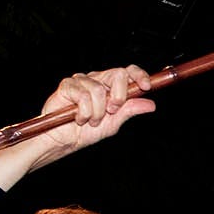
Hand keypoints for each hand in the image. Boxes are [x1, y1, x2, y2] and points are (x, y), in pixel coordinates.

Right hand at [0, 66, 155, 192]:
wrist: (63, 141)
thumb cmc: (85, 132)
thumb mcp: (113, 123)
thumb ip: (129, 110)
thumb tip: (150, 104)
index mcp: (110, 86)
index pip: (127, 71)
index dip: (139, 75)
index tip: (146, 87)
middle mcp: (97, 79)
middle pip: (118, 74)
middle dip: (119, 97)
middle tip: (110, 111)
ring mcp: (82, 80)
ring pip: (100, 89)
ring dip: (97, 112)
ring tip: (89, 121)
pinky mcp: (67, 85)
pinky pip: (84, 95)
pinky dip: (84, 112)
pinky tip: (78, 118)